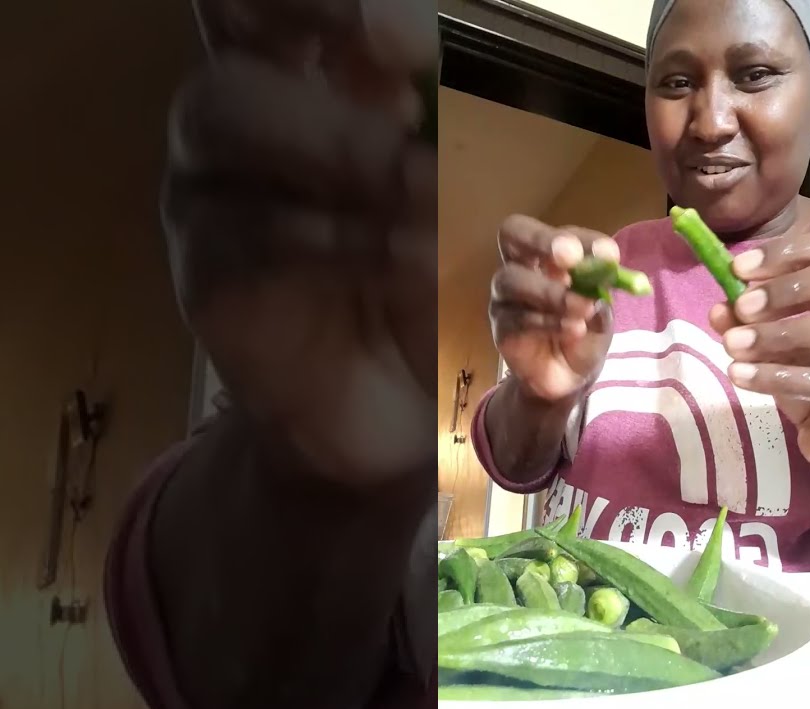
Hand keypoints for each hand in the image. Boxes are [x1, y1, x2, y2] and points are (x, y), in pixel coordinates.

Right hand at [164, 0, 435, 484]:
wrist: (387, 404)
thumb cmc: (414, 280)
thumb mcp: (440, 195)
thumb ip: (420, 125)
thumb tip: (412, 70)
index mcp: (299, 87)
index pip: (264, 7)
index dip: (318, 4)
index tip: (406, 47)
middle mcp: (238, 128)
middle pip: (232, 66)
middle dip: (337, 96)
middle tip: (417, 143)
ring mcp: (207, 198)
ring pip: (224, 121)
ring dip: (340, 154)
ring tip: (426, 203)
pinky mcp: (206, 275)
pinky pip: (245, 232)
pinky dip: (336, 238)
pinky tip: (401, 260)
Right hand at [489, 217, 617, 401]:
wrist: (571, 377)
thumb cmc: (585, 330)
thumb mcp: (602, 308)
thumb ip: (601, 288)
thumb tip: (606, 270)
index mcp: (549, 255)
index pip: (559, 233)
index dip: (583, 240)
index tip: (609, 255)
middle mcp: (521, 267)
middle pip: (512, 233)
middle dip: (541, 240)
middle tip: (570, 257)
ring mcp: (506, 297)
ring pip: (513, 279)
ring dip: (551, 293)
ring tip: (582, 309)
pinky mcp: (502, 328)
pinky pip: (517, 319)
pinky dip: (548, 322)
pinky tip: (573, 329)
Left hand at [711, 229, 809, 474]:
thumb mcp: (788, 351)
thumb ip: (759, 327)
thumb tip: (721, 307)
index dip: (789, 252)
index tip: (741, 267)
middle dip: (785, 289)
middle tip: (742, 306)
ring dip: (776, 334)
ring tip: (733, 344)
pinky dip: (777, 377)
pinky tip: (742, 376)